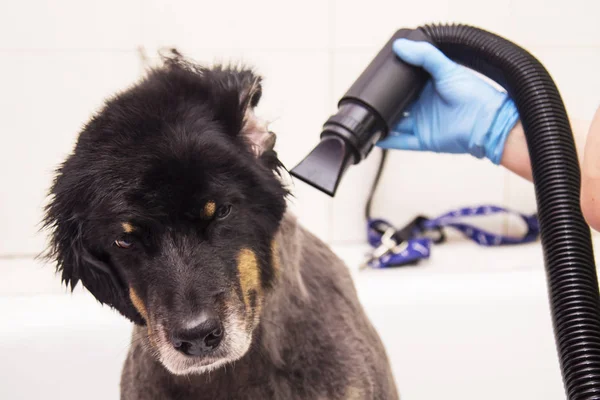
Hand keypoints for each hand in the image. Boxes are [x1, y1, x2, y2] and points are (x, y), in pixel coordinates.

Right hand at [377, 39, 518, 163]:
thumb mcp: (447, 69)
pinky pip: (401, 142)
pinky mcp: (424, 140)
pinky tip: (377, 137)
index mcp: (429, 88)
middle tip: (370, 100)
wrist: (486, 123)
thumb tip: (402, 46)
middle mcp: (424, 106)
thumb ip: (425, 57)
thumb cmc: (475, 96)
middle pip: (397, 105)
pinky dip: (388, 141)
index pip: (405, 85)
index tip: (378, 78)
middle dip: (384, 104)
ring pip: (396, 124)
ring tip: (369, 118)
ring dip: (384, 123)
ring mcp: (423, 124)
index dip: (392, 83)